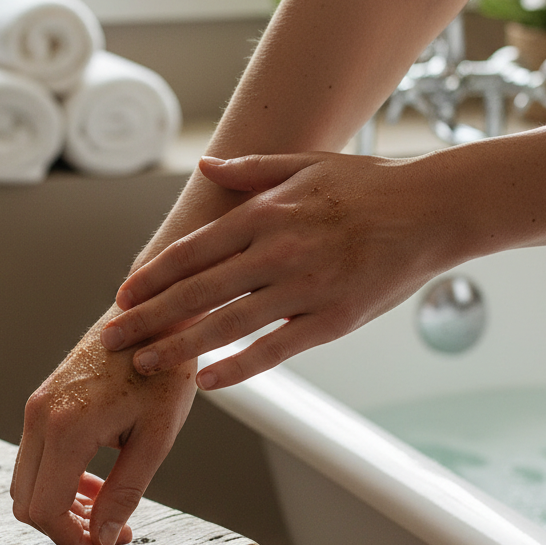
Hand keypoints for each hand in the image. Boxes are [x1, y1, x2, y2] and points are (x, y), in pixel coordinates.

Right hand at [12, 310, 197, 544]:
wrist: (154, 315)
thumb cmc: (162, 370)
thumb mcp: (155, 437)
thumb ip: (125, 492)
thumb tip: (102, 539)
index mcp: (66, 427)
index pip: (47, 510)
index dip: (74, 543)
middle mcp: (39, 416)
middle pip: (27, 502)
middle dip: (65, 530)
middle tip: (110, 536)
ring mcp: (36, 406)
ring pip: (27, 482)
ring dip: (61, 508)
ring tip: (108, 513)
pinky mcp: (41, 402)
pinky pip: (35, 458)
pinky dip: (58, 482)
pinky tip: (95, 484)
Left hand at [100, 152, 448, 389]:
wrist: (433, 208)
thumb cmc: (369, 184)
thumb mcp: (306, 163)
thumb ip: (251, 170)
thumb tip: (205, 166)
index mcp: (265, 212)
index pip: (193, 251)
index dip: (152, 276)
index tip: (123, 295)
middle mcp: (277, 249)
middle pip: (196, 291)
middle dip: (147, 317)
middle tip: (112, 338)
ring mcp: (304, 287)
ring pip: (227, 324)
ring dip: (180, 346)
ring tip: (144, 364)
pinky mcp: (333, 320)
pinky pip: (275, 350)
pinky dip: (238, 367)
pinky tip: (208, 381)